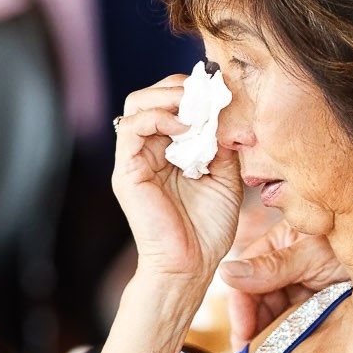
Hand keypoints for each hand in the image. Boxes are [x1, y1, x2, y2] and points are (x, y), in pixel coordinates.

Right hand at [114, 74, 246, 292]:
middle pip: (150, 96)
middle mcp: (149, 150)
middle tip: (206, 93)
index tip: (220, 91)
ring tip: (196, 106)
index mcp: (170, 149)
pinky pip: (132, 128)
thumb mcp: (225, 175)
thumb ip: (221, 143)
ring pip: (137, 104)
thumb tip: (224, 110)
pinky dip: (158, 116)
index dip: (193, 91)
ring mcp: (135, 159)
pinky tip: (185, 126)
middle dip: (179, 87)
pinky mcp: (127, 170)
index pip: (171, 103)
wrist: (191, 265)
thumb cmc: (207, 228)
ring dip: (168, 97)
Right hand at [218, 223, 349, 352]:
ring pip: (274, 315)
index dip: (241, 308)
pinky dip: (287, 338)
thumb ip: (272, 267)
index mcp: (278, 243)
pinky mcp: (317, 302)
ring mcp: (302, 284)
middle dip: (252, 329)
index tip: (243, 336)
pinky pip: (295, 322)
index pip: (245, 277)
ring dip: (268, 337)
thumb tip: (227, 273)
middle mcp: (286, 264)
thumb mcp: (312, 255)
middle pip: (257, 300)